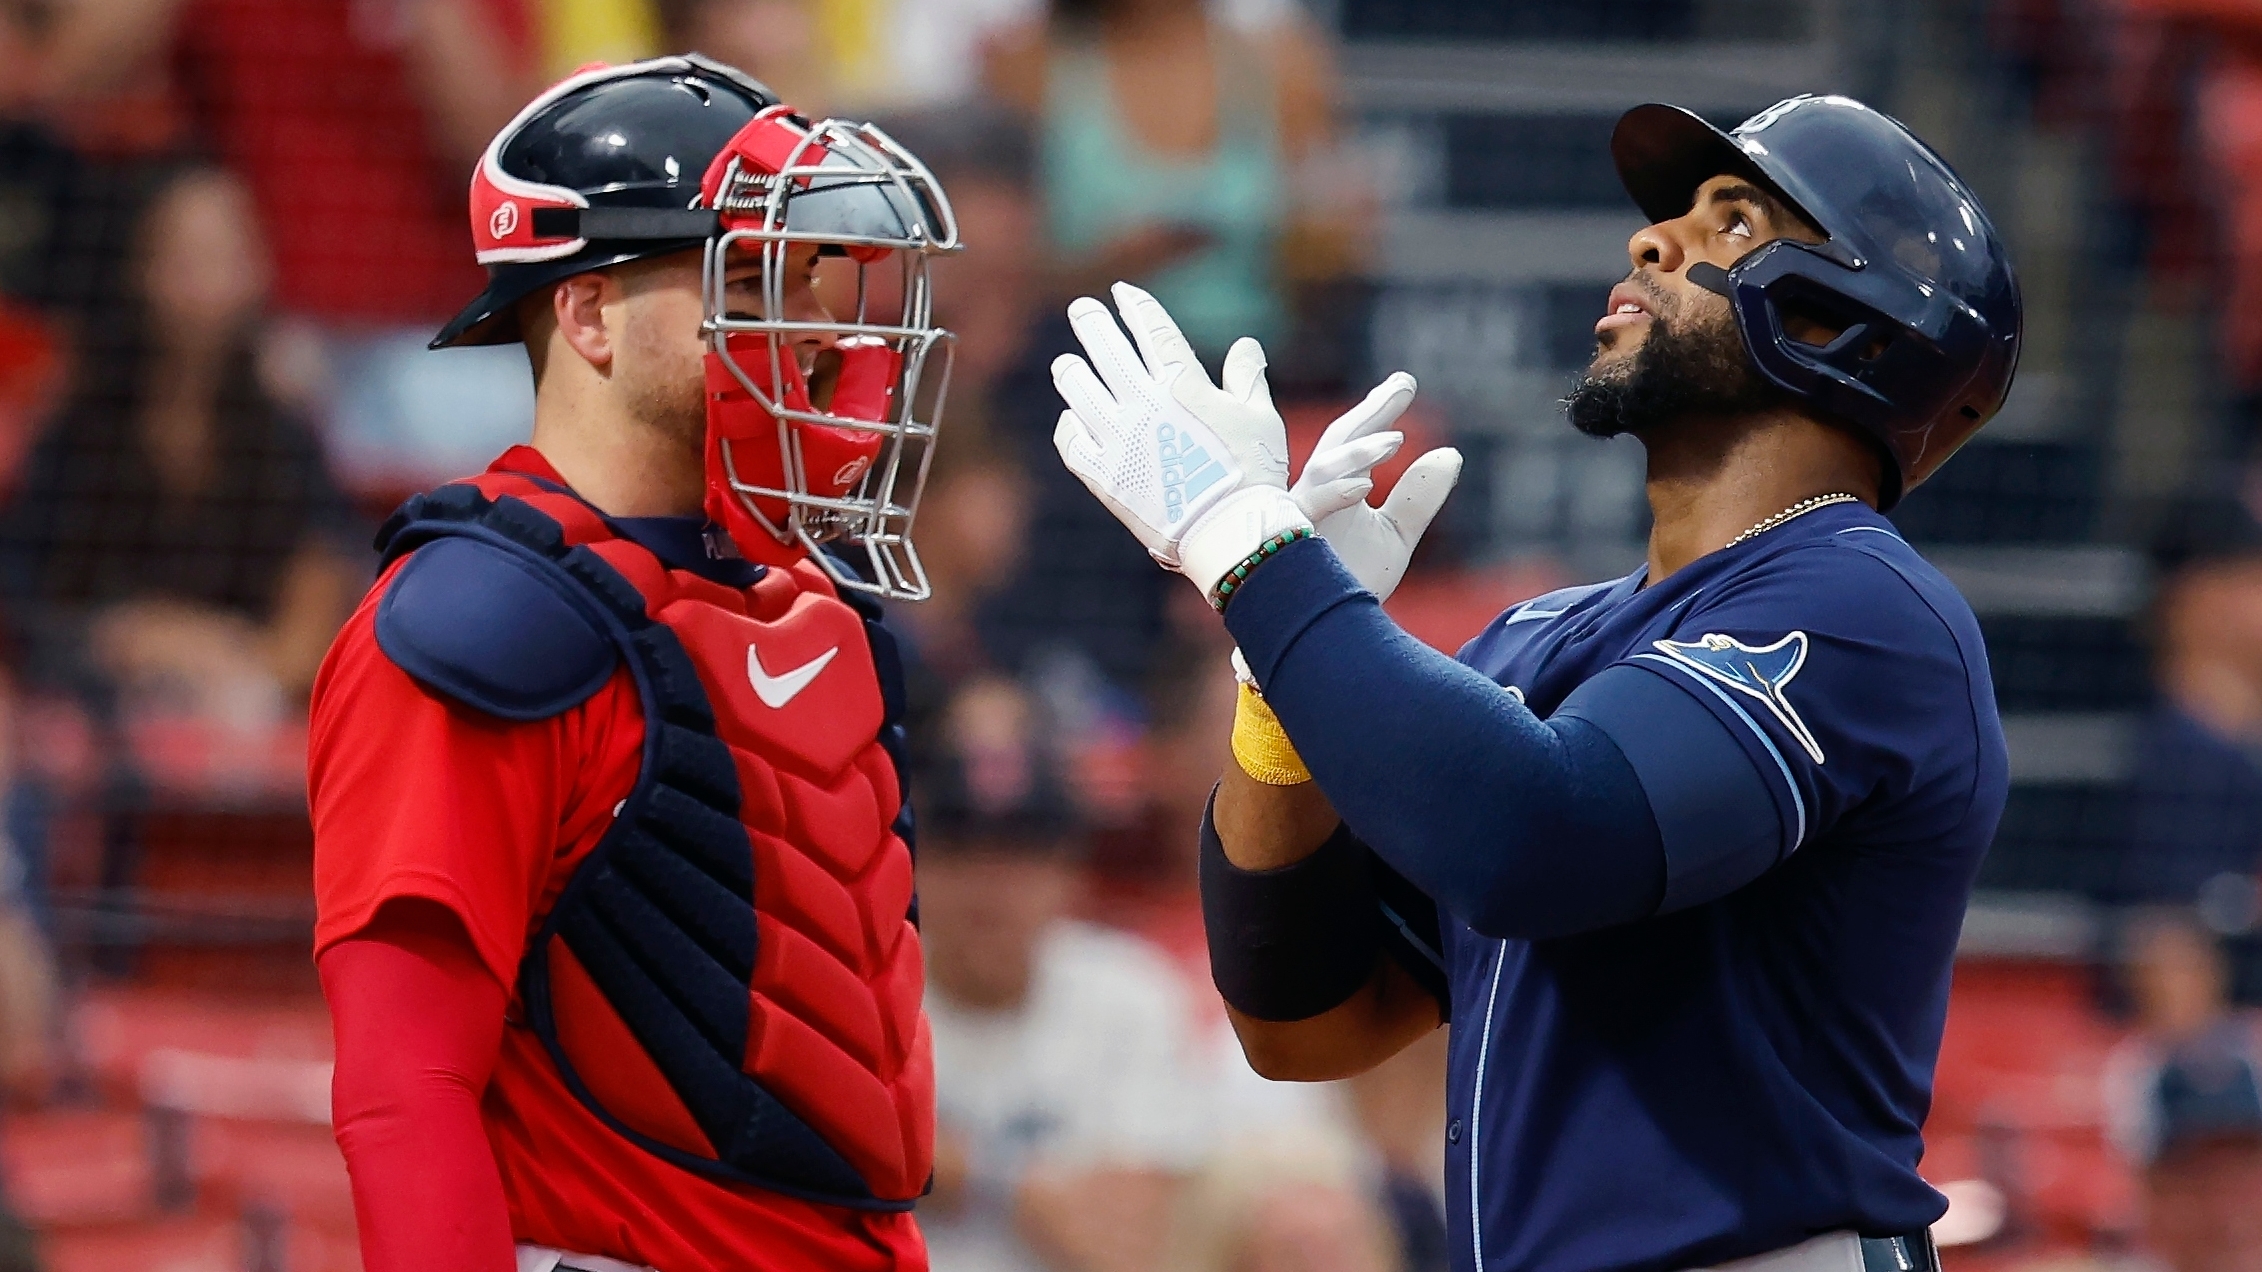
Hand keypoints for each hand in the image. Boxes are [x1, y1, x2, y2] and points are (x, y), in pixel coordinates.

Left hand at [1052, 282, 1308, 596]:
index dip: (1135, 306)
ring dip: (1071, 370)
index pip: (1152, 330)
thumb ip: (1247, 377)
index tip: (1121, 291)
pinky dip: (1069, 425)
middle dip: (1092, 322)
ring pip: (1079, 390)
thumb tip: (1245, 345)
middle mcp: (1142, 404)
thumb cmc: (1253, 473)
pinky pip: (1072, 442)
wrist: (1229, 532)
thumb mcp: (1260, 417)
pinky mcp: (1104, 476)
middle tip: (1082, 309)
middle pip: (1106, 349)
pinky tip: (1072, 419)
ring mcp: (1118, 439)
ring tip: (1066, 363)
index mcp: (1182, 384)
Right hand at [1290, 374, 1461, 602]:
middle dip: (1367, 413)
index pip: (1353, 440)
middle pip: (1335, 443)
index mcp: (1332, 488)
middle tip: (1403, 384)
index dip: (1377, 411)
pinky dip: (1333, 495)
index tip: (1405, 384)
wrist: (1322, 637)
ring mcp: (1297, 518)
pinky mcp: (1288, 545)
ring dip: (1357, 453)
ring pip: (1320, 471)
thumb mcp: (1396, 536)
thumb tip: (1451, 453)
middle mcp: (1310, 495)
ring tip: (1397, 440)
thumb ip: (1419, 497)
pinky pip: (1307, 511)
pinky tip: (1365, 484)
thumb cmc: (1347, 583)